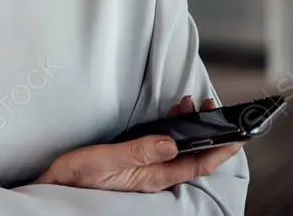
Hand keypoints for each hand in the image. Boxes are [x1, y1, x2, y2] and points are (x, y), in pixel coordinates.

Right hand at [34, 96, 243, 192]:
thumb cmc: (76, 177)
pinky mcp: (133, 164)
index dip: (220, 150)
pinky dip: (172, 132)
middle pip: (192, 156)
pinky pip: (163, 149)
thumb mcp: (106, 161)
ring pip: (179, 151)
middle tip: (212, 106)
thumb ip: (138, 152)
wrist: (55, 187)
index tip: (237, 135)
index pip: (197, 164)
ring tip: (191, 104)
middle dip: (207, 133)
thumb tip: (171, 142)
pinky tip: (170, 121)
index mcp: (152, 176)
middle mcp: (153, 175)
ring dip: (189, 129)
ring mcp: (144, 171)